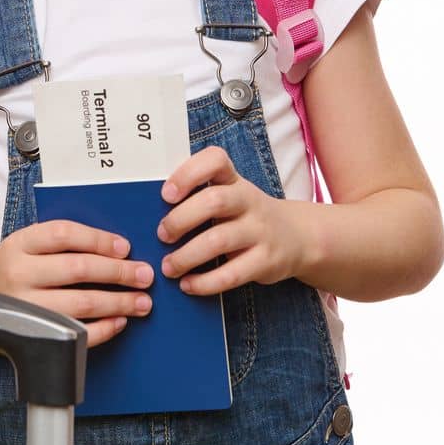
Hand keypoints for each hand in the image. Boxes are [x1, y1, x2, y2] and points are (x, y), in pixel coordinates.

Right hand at [0, 220, 155, 347]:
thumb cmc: (16, 267)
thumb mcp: (29, 244)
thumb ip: (65, 241)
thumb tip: (119, 249)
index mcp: (20, 244)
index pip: (64, 234)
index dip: (99, 240)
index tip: (125, 247)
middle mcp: (18, 274)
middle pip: (78, 270)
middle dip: (118, 273)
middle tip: (145, 275)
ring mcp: (25, 308)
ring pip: (81, 304)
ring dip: (118, 303)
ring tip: (142, 302)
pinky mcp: (31, 335)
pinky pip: (75, 335)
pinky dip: (103, 329)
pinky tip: (120, 321)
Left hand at [157, 145, 307, 294]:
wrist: (297, 237)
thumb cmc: (244, 215)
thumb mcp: (229, 196)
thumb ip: (198, 197)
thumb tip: (146, 212)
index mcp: (234, 180)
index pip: (216, 160)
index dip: (189, 173)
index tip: (166, 193)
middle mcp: (249, 200)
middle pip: (214, 201)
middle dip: (181, 219)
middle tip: (161, 235)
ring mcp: (260, 231)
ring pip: (220, 240)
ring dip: (187, 256)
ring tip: (168, 267)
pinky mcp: (266, 261)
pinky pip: (232, 274)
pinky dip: (205, 282)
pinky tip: (188, 285)